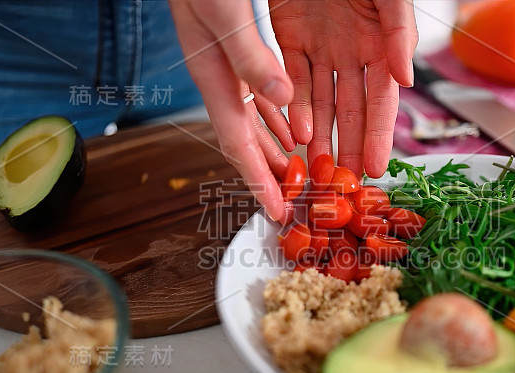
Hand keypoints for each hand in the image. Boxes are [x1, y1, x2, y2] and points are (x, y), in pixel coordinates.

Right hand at [169, 0, 296, 221]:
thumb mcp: (226, 12)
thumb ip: (252, 56)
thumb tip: (282, 100)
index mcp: (214, 76)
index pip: (237, 143)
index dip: (256, 181)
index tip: (275, 212)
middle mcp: (220, 79)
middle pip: (247, 140)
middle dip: (269, 174)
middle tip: (294, 203)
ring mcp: (228, 67)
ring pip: (256, 122)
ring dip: (277, 150)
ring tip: (299, 176)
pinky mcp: (239, 52)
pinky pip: (262, 96)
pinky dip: (280, 117)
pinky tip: (294, 127)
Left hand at [270, 0, 417, 177]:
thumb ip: (401, 33)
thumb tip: (407, 80)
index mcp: (380, 43)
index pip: (381, 100)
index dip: (378, 135)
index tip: (375, 167)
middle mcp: (351, 51)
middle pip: (351, 109)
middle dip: (349, 146)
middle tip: (345, 179)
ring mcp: (320, 47)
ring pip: (320, 101)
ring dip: (320, 135)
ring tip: (319, 166)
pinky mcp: (290, 38)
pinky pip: (293, 78)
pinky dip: (295, 107)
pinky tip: (297, 133)